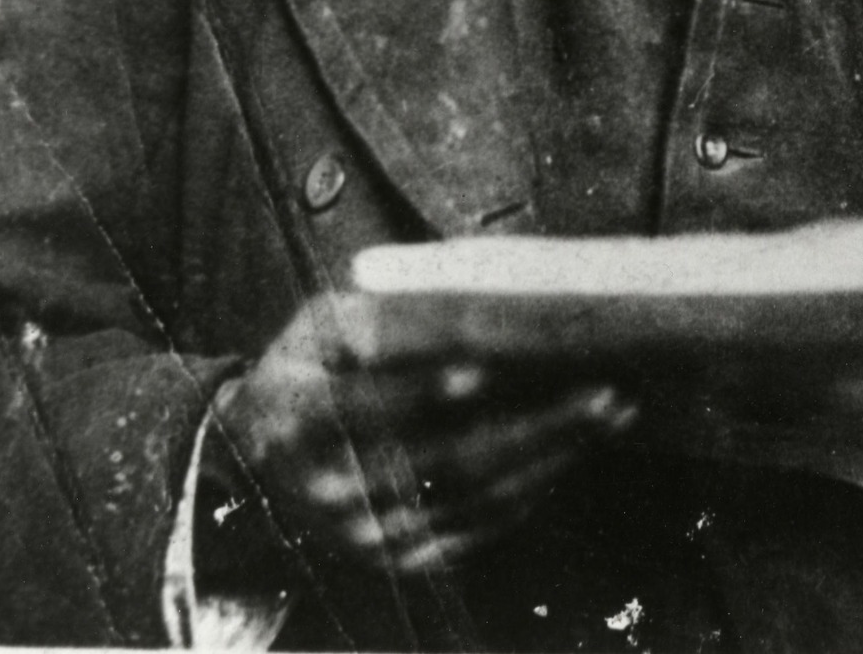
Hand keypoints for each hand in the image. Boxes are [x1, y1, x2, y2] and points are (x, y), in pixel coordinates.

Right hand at [207, 291, 635, 576]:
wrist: (252, 460)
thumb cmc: (305, 365)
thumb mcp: (320, 324)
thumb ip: (384, 317)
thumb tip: (473, 301)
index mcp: (297, 417)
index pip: (367, 406)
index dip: (424, 389)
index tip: (488, 368)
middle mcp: (328, 489)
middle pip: (444, 461)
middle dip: (535, 426)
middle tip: (603, 391)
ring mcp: (363, 535)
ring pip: (471, 499)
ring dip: (552, 457)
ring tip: (610, 415)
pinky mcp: (392, 560)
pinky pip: (472, 530)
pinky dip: (528, 493)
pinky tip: (571, 455)